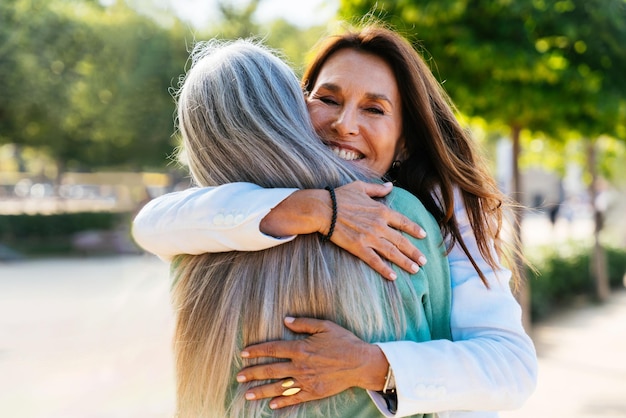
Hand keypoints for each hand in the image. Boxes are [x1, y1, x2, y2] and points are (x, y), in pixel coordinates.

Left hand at [236, 317, 387, 409]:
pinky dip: (282, 402)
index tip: (244, 353)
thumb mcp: (325, 326)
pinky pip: (295, 398)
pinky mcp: (314, 392)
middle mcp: (300, 366)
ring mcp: (306, 381)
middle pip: (271, 369)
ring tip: (247, 394)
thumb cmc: (344, 341)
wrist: (361, 363)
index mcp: (301, 348)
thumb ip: (303, 323)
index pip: (273, 349)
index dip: (257, 351)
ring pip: (279, 386)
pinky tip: (271, 405)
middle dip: (253, 372)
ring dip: (262, 390)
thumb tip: (285, 320)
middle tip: (239, 376)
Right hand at [260, 181, 426, 279]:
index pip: (403, 222)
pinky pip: (375, 261)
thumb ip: (378, 189)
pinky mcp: (358, 247)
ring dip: (405, 262)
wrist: (323, 208)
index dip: (414, 229)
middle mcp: (379, 225)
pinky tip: (393, 276)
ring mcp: (370, 237)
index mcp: (381, 210)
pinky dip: (385, 269)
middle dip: (414, 252)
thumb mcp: (361, 187)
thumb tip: (391, 186)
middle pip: (402, 240)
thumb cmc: (340, 196)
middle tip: (424, 260)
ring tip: (416, 270)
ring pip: (392, 252)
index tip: (424, 235)